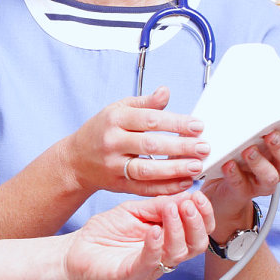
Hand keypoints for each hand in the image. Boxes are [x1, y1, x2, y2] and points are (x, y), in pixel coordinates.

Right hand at [63, 86, 208, 195]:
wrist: (75, 160)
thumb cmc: (101, 131)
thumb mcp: (117, 110)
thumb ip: (144, 103)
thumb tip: (166, 92)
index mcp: (115, 119)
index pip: (149, 120)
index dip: (176, 123)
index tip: (198, 126)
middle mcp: (112, 142)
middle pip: (151, 145)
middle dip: (180, 147)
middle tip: (204, 148)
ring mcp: (114, 165)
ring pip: (148, 170)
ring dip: (175, 169)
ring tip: (197, 166)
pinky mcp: (117, 185)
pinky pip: (144, 188)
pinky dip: (166, 188)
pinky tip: (184, 182)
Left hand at [63, 192, 213, 279]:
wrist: (76, 249)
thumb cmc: (105, 232)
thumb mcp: (134, 210)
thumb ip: (158, 205)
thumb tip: (184, 195)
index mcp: (168, 238)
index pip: (197, 230)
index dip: (203, 214)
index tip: (199, 195)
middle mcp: (164, 254)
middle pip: (196, 245)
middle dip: (197, 223)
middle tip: (190, 204)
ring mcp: (150, 265)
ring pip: (177, 253)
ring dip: (178, 229)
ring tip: (172, 209)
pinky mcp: (133, 273)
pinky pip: (150, 262)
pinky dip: (155, 245)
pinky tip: (154, 230)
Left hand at [200, 119, 279, 232]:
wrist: (221, 185)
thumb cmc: (236, 153)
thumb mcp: (244, 134)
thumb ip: (246, 119)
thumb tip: (233, 98)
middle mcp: (277, 165)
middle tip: (270, 135)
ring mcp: (262, 180)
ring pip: (271, 175)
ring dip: (260, 162)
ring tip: (248, 150)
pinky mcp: (244, 191)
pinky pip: (243, 185)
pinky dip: (235, 174)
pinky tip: (228, 165)